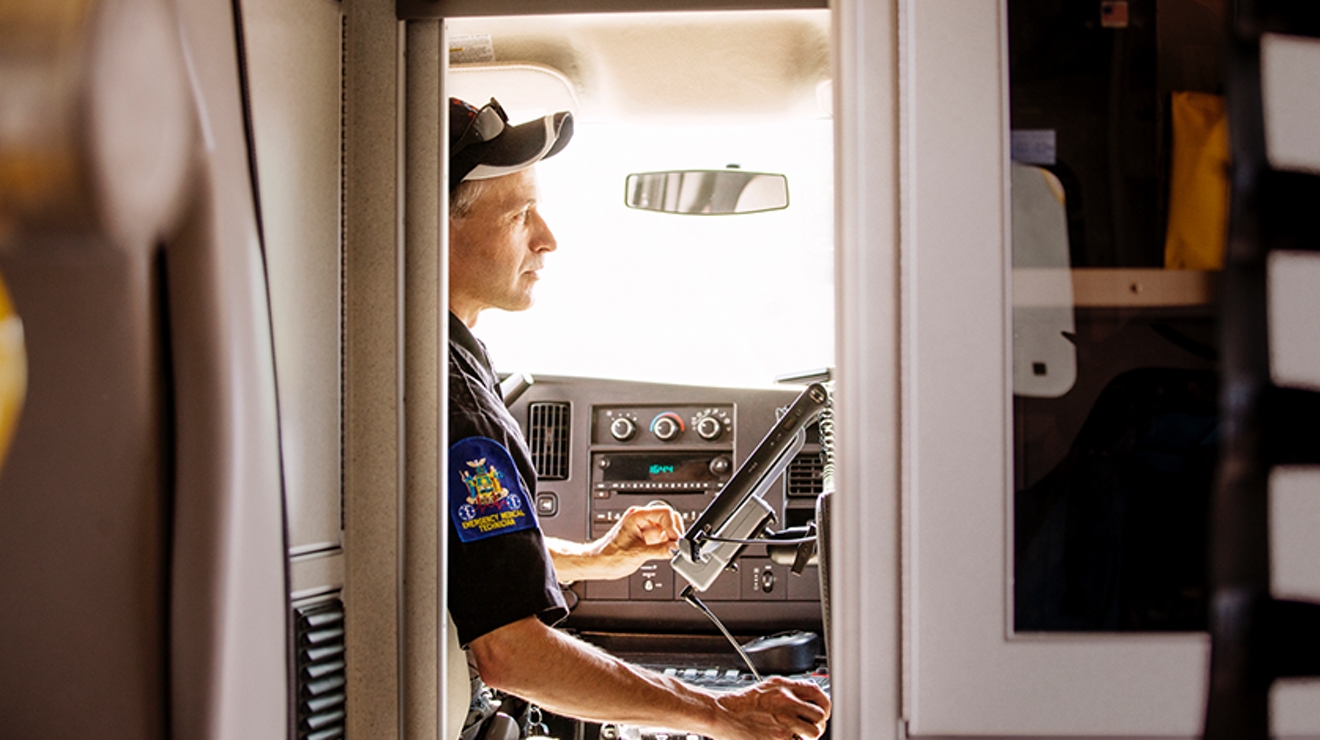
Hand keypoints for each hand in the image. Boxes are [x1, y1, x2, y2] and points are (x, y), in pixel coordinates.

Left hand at [588, 502, 683, 580]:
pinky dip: (666, 544)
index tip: (676, 541)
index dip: (673, 527)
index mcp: (637, 516)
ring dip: (671, 539)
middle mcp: (641, 519)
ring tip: (669, 550)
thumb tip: (676, 548)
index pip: (665, 513)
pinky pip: (663, 537)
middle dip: (674, 532)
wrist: (599, 563)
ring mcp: (644, 528)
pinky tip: (664, 552)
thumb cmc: (609, 556)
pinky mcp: (646, 538)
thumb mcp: (638, 554)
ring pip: (667, 528)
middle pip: (669, 518)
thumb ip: (660, 550)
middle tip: (675, 546)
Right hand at [709, 676, 830, 739]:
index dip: (824, 705)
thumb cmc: (740, 703)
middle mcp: (787, 702)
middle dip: (817, 724)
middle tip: (809, 729)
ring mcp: (784, 722)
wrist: (722, 714)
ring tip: (797, 737)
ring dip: (807, 737)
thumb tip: (807, 695)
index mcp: (784, 687)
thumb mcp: (767, 686)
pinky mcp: (779, 738)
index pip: (818, 693)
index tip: (822, 712)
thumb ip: (788, 689)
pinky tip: (784, 739)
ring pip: (813, 733)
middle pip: (819, 715)